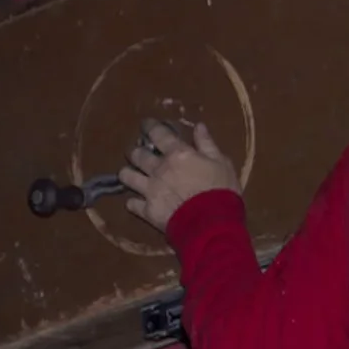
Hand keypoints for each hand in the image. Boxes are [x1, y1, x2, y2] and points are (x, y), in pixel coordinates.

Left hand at [119, 118, 238, 230]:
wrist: (212, 224)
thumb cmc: (221, 191)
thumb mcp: (222, 163)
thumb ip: (207, 144)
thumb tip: (198, 126)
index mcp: (177, 154)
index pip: (158, 134)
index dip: (150, 127)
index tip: (146, 124)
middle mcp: (159, 169)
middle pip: (137, 154)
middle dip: (136, 151)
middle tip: (139, 152)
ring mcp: (150, 190)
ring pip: (127, 176)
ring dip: (128, 173)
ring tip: (131, 174)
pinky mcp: (147, 210)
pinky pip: (131, 204)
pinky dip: (133, 202)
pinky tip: (137, 202)